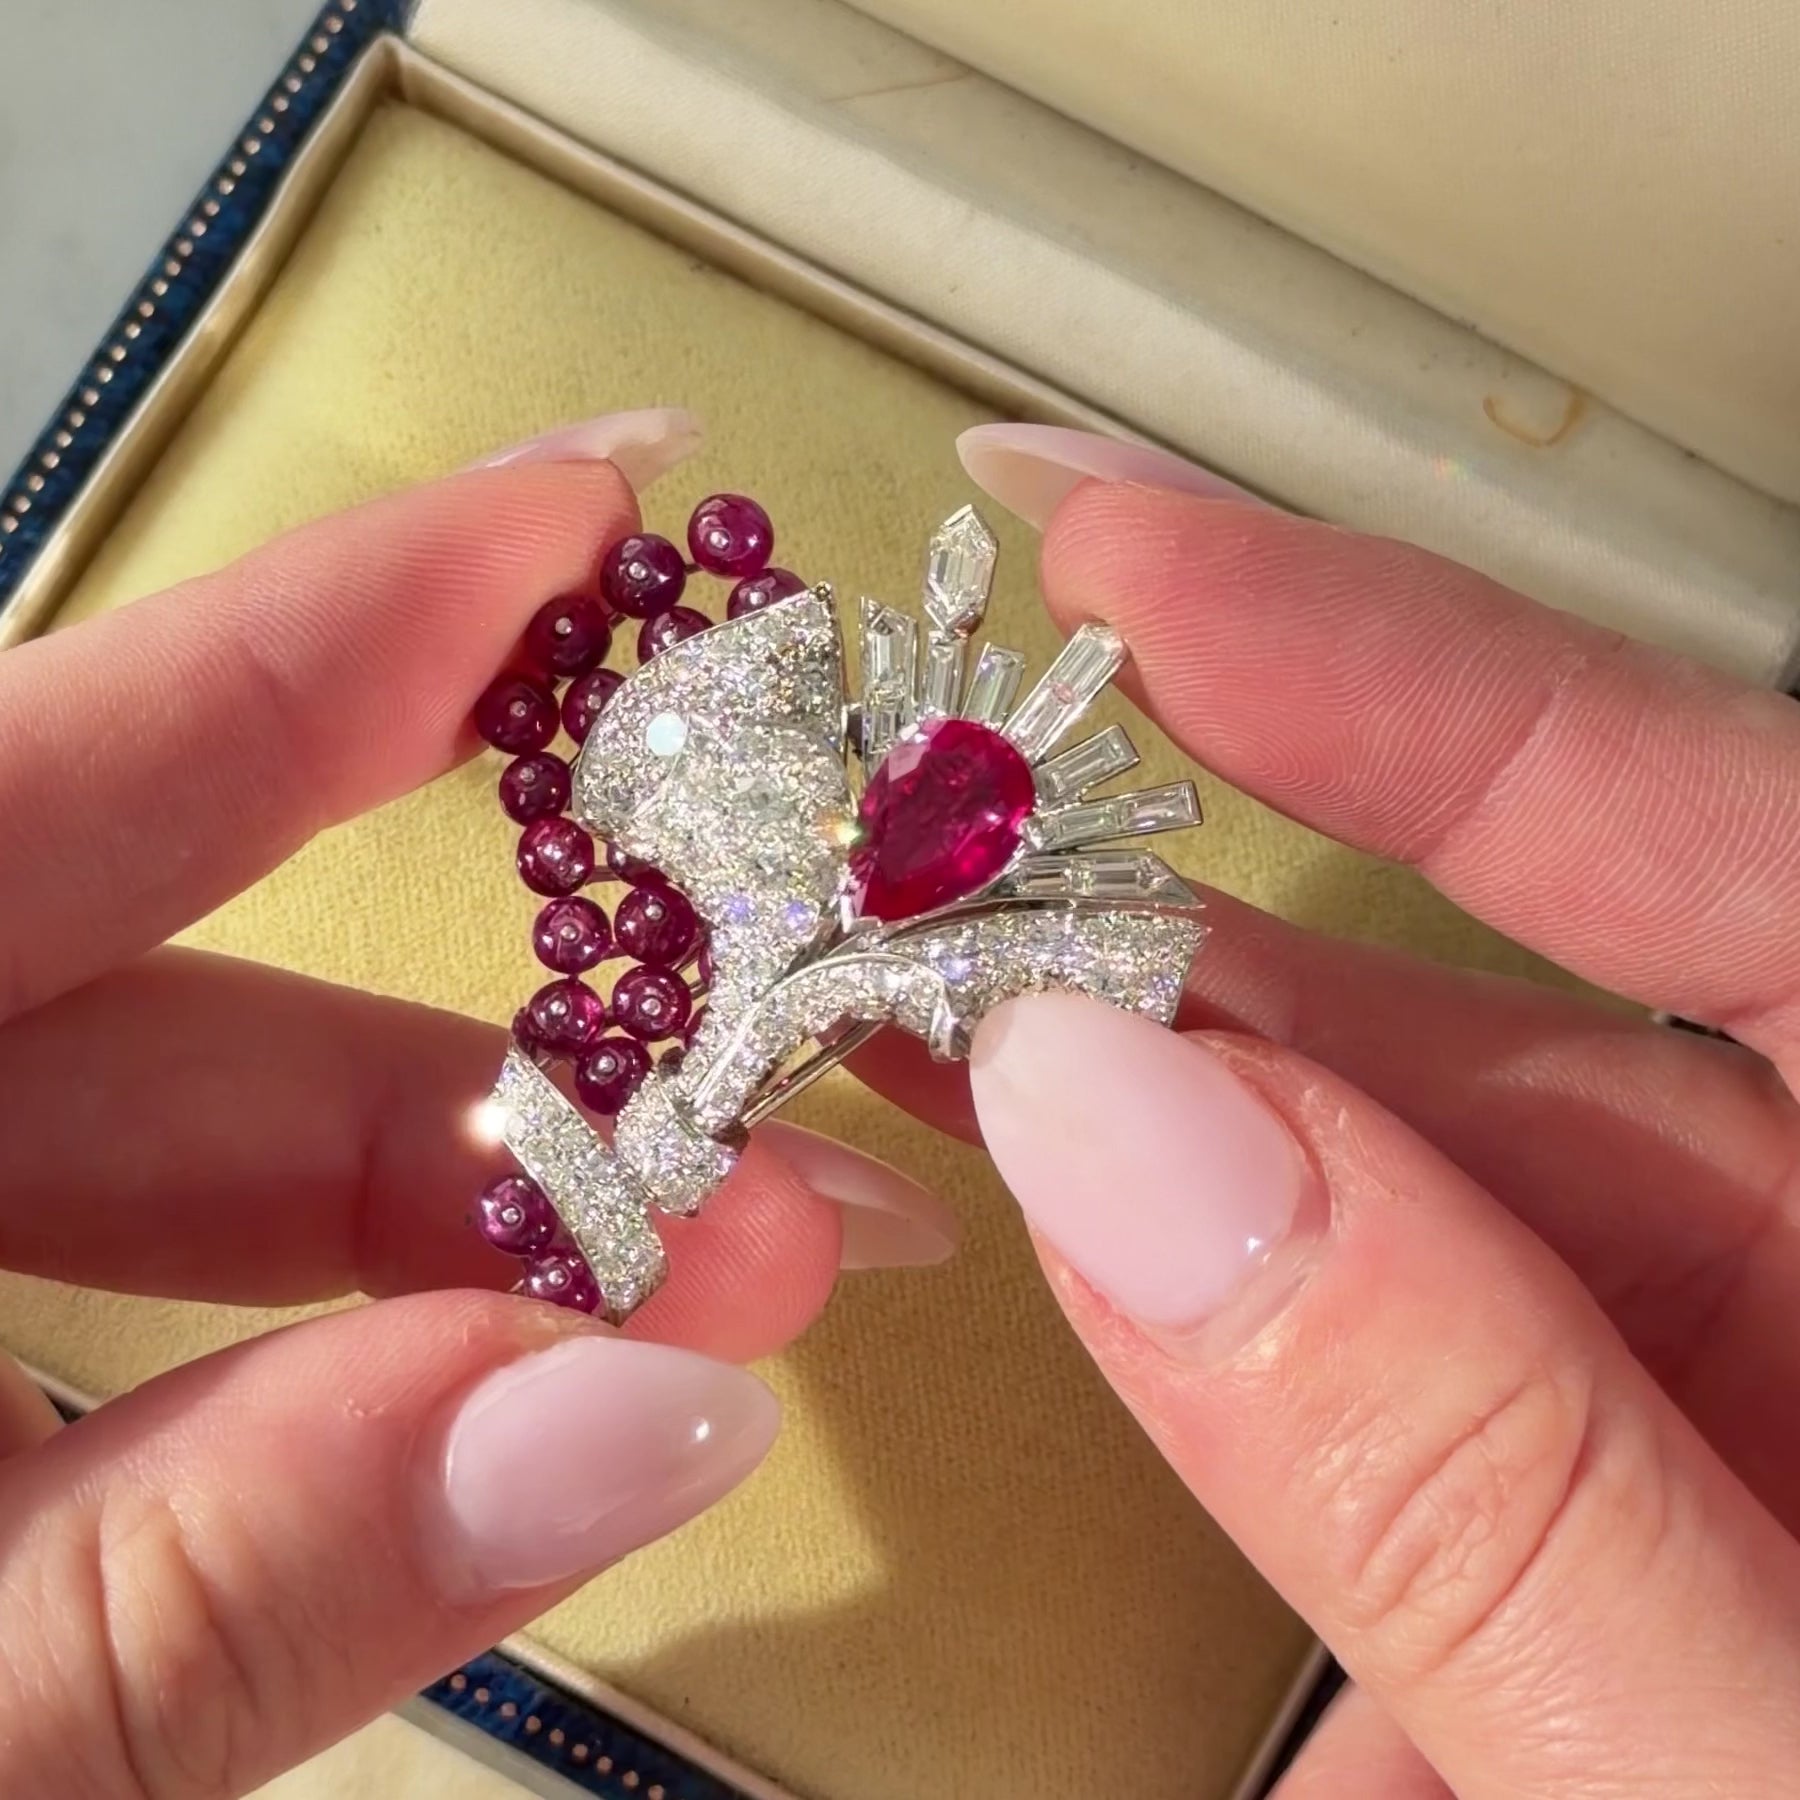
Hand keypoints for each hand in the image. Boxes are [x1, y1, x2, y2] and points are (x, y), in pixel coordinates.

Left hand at [0, 412, 952, 1799]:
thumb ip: (239, 1578)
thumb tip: (661, 1406)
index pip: (92, 757)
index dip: (372, 618)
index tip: (612, 507)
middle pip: (179, 1008)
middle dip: (515, 1097)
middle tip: (784, 1183)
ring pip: (160, 1149)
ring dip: (447, 1225)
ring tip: (703, 1295)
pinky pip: (110, 1250)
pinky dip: (307, 1314)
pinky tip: (484, 1364)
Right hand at [934, 425, 1799, 1795]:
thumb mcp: (1767, 1779)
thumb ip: (1477, 1481)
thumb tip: (1123, 1124)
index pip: (1708, 835)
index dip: (1396, 667)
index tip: (1124, 549)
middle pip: (1520, 1036)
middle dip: (1197, 954)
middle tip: (940, 874)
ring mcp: (1768, 1406)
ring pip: (1439, 1225)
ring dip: (1190, 1170)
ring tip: (956, 1050)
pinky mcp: (1657, 1524)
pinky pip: (1432, 1402)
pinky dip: (1277, 1409)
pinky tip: (1179, 1423)